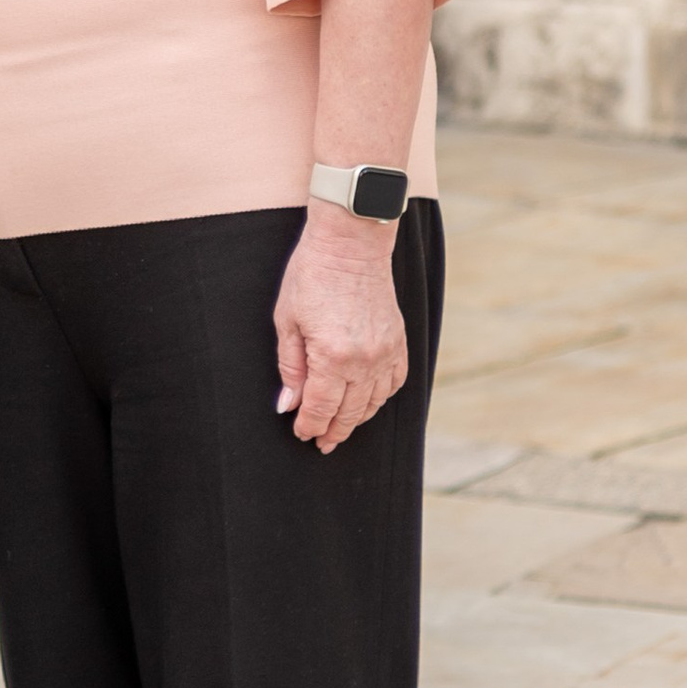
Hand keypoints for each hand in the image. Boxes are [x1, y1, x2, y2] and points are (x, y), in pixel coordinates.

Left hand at [273, 212, 406, 454]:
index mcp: (332, 357)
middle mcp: (364, 360)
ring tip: (341, 429)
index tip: (302, 434)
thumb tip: (289, 405)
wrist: (351, 244)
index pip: (321, 408)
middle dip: (333, 431)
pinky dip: (381, 398)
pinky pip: (394, 383)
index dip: (309, 426)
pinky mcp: (399, 342)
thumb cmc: (312, 276)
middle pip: (349, 413)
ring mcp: (386, 352)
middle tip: (321, 443)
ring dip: (357, 420)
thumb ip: (290, 368)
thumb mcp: (287, 321)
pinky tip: (367, 402)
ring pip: (374, 403)